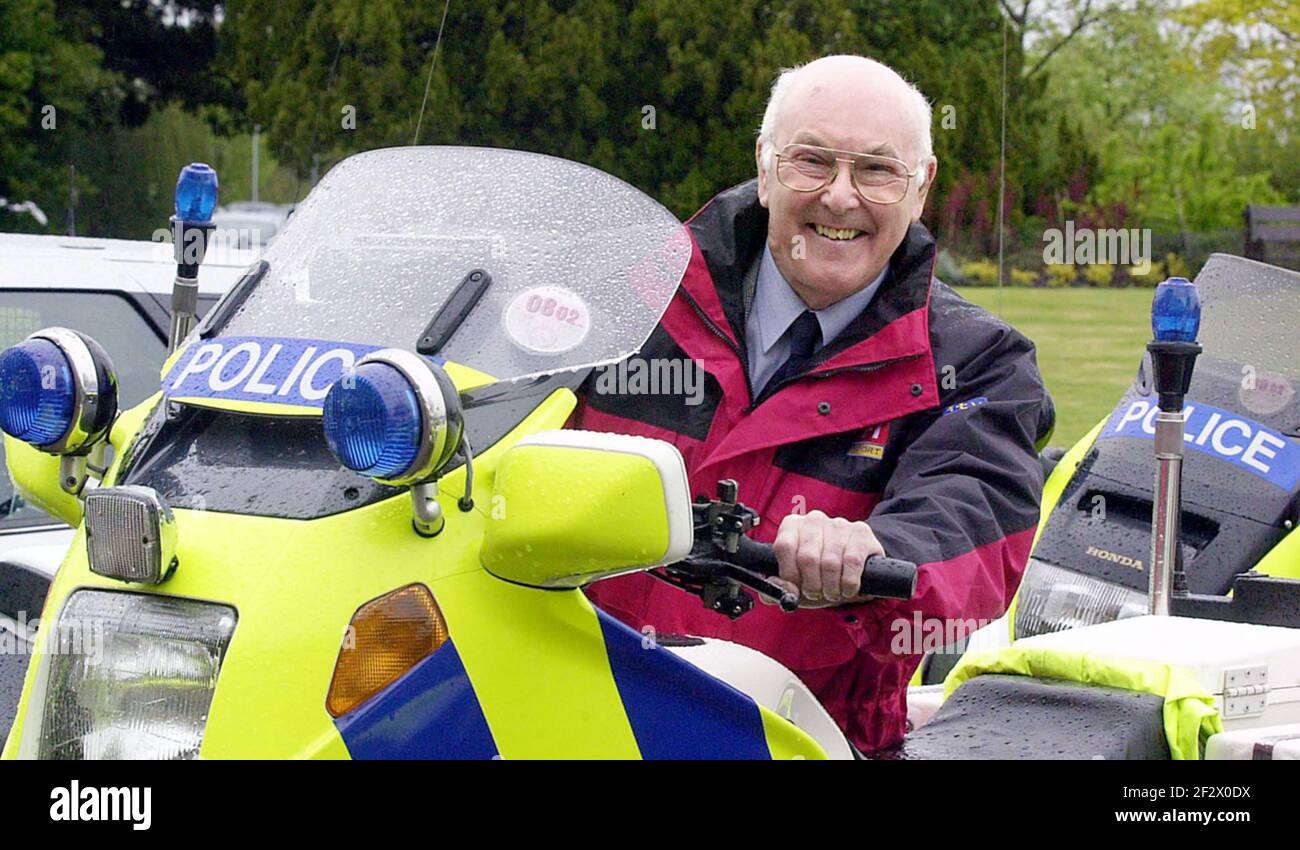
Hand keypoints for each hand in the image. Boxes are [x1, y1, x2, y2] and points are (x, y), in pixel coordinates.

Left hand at [770, 511, 884, 606]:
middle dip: (812, 585)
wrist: (852, 571)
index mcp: (792, 526)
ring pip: (830, 563)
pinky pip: (852, 562)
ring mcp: (839, 524)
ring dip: (831, 588)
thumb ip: (779, 588)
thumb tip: (780, 588)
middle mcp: (814, 519)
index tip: (796, 588)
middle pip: (807, 558)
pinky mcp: (861, 532)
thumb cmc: (819, 575)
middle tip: (817, 594)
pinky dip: (849, 584)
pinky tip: (848, 589)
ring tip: (832, 592)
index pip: (784, 547)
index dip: (789, 574)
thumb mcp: (796, 583)